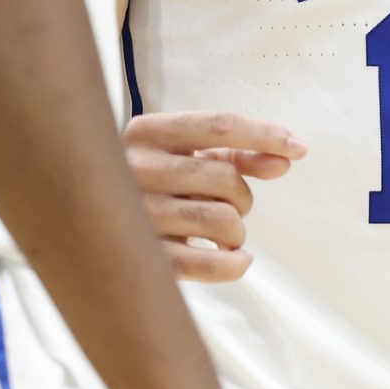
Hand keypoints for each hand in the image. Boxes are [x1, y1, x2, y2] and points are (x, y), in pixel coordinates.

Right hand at [126, 111, 304, 281]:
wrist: (90, 222)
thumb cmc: (153, 183)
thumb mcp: (186, 156)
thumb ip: (236, 154)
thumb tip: (286, 158)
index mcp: (146, 132)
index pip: (217, 125)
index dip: (265, 135)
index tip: (299, 149)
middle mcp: (135, 168)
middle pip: (223, 176)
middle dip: (242, 195)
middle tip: (232, 206)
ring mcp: (136, 214)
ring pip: (220, 219)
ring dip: (236, 230)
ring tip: (224, 233)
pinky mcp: (142, 257)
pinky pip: (205, 263)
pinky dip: (233, 264)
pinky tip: (238, 260)